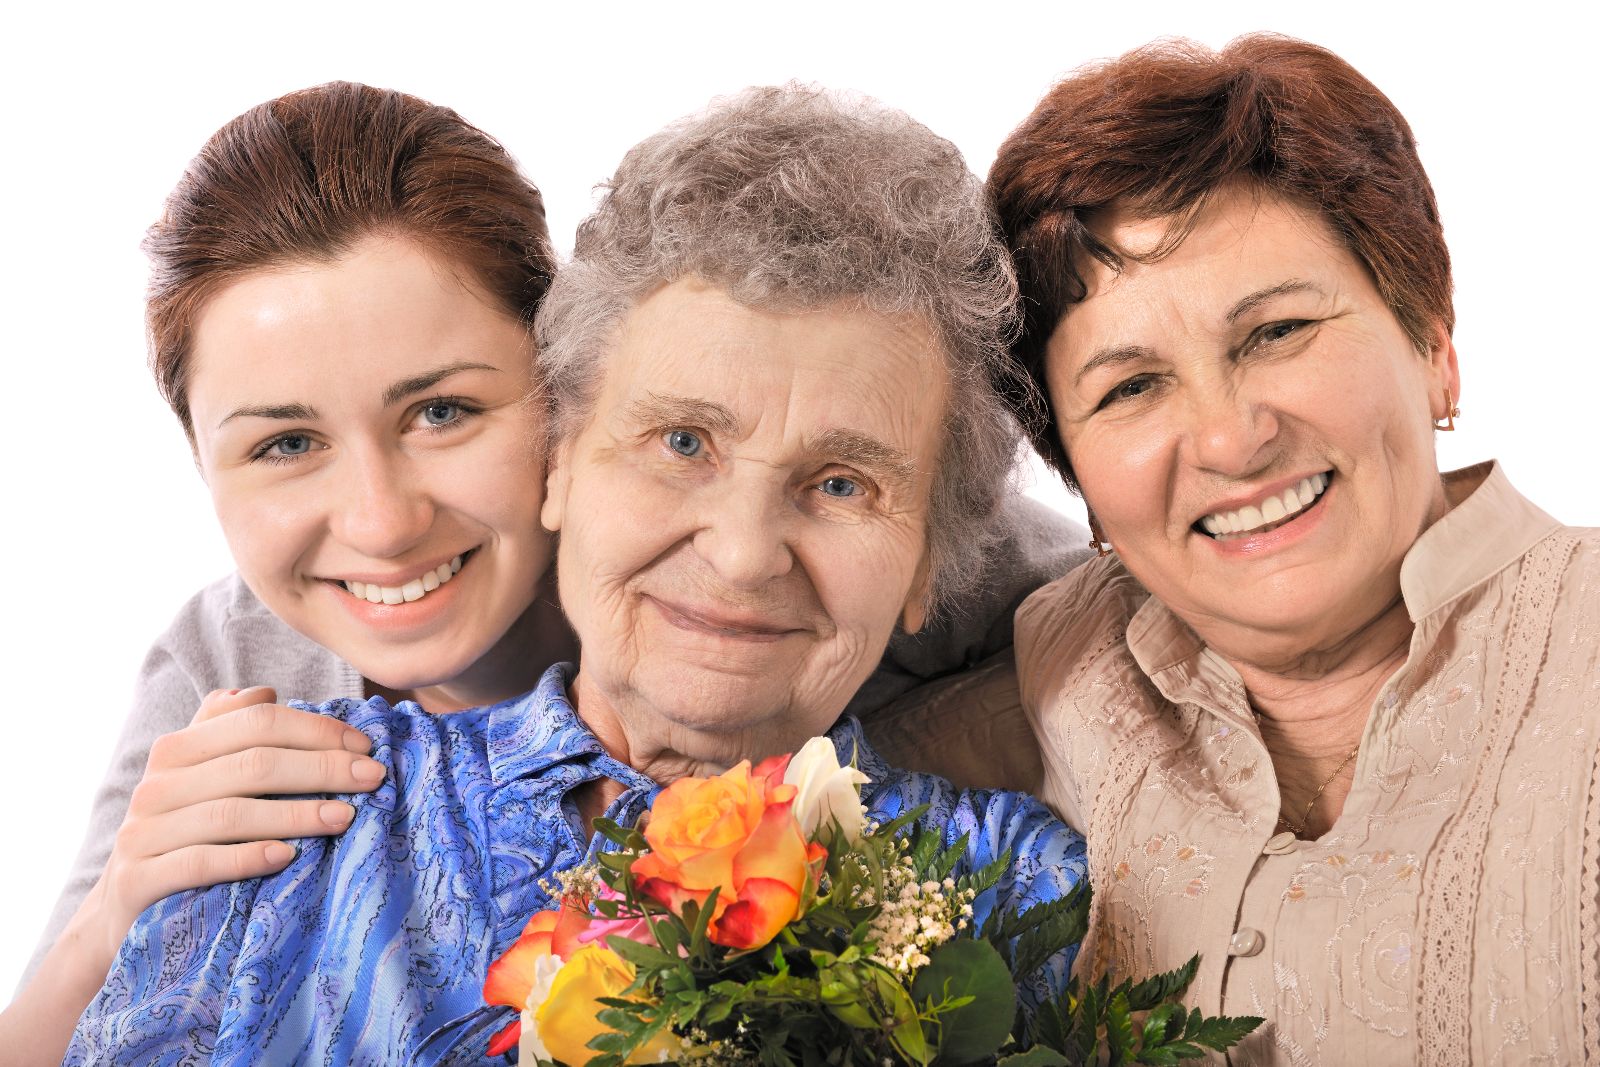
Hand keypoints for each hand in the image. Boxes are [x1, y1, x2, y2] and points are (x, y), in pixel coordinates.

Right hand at [85, 686, 383, 959]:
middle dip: (322, 767)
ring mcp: (143, 832)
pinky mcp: (138, 879)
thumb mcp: (202, 777)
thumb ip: (229, 730)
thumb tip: (266, 692)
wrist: (124, 907)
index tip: (365, 746)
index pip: (257, 722)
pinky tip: (287, 857)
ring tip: (346, 817)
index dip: (317, 730)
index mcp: (179, 748)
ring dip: (297, 814)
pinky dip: (246, 857)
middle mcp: (158, 784)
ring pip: (231, 814)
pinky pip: (199, 863)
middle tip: (372, 778)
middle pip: (254, 764)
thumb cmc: (185, 833)